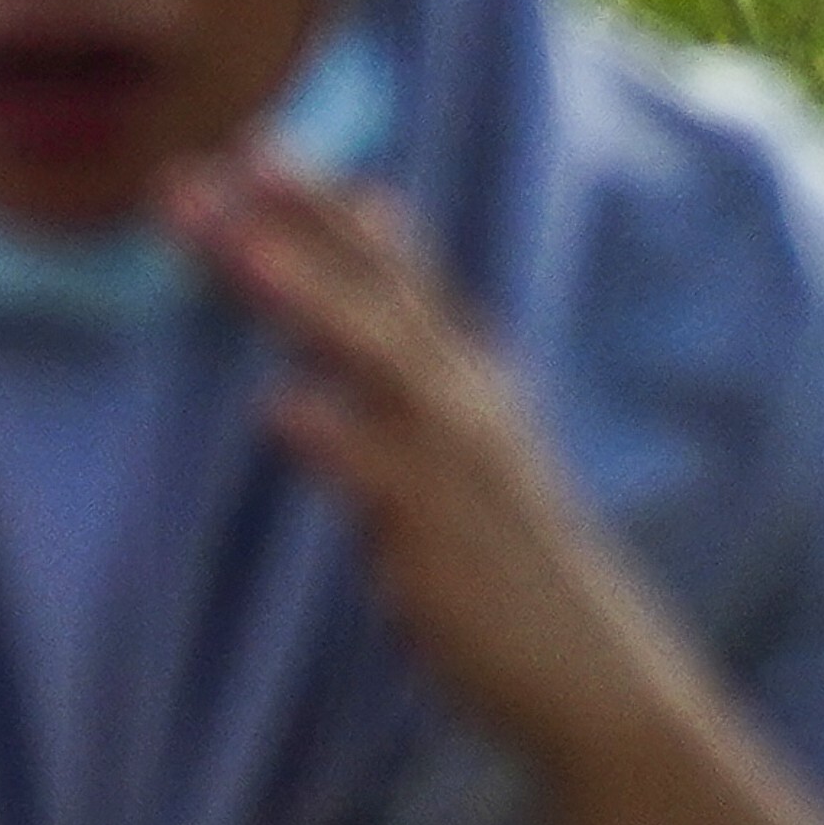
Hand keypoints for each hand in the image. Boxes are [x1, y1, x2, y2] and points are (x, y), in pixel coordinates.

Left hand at [180, 153, 700, 780]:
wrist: (591, 680)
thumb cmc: (508, 556)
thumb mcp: (468, 434)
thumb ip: (414, 339)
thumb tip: (378, 223)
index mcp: (464, 380)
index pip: (391, 273)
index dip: (328, 209)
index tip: (259, 144)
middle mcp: (463, 405)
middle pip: (374, 295)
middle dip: (302, 227)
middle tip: (232, 159)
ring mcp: (454, 469)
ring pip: (378, 364)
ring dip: (314, 302)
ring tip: (246, 250)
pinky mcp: (439, 543)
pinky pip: (382, 485)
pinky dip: (336, 441)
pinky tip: (279, 409)